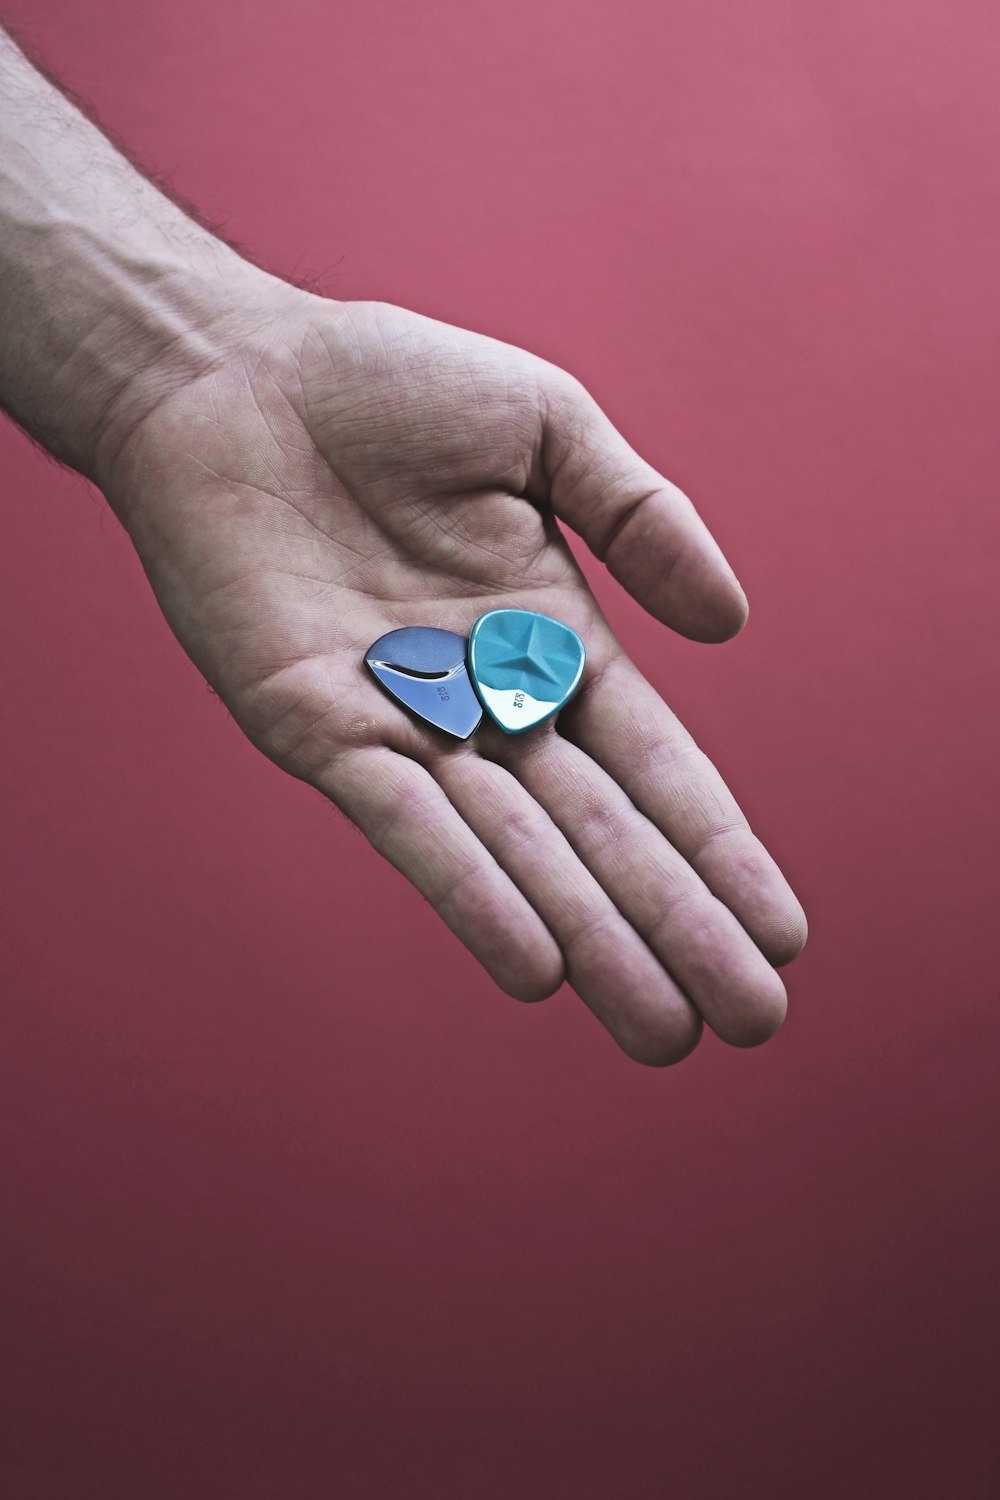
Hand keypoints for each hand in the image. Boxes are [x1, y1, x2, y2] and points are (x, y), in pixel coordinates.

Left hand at [101, 290, 806, 1063]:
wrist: (228, 376)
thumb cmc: (384, 385)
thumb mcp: (547, 426)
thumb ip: (641, 516)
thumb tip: (733, 625)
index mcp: (550, 634)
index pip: (654, 764)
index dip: (717, 845)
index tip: (783, 930)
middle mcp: (486, 698)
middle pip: (599, 833)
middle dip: (676, 926)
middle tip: (750, 1022)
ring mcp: (404, 722)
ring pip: (515, 851)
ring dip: (592, 940)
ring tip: (661, 1030)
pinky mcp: (315, 728)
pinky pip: (405, 822)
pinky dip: (469, 893)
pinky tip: (537, 967)